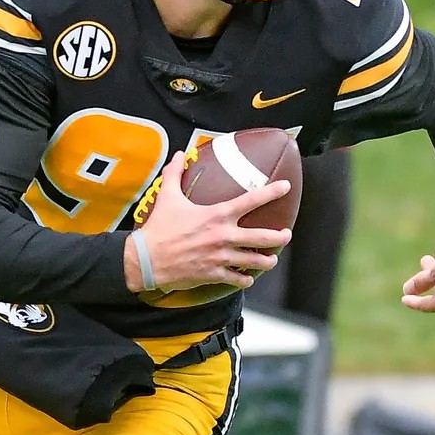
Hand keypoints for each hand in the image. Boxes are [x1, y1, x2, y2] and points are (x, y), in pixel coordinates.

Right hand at [125, 151, 290, 293]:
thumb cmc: (159, 227)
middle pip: (262, 237)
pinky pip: (237, 279)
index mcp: (217, 215)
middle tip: (286, 235)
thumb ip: (175, 174)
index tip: (285, 187)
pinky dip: (244, 279)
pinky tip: (247, 278)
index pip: (251, 200)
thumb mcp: (167, 196)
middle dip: (279, 237)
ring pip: (254, 261)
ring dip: (267, 261)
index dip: (272, 192)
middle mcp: (224, 236)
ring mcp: (221, 257)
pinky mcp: (214, 273)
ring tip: (272, 260)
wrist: (147, 259)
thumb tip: (178, 154)